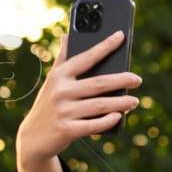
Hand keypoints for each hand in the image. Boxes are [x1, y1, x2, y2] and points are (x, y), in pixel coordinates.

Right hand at [16, 31, 143, 162]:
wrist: (34, 136)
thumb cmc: (48, 104)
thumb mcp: (52, 81)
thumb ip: (62, 59)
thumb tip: (66, 35)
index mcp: (59, 75)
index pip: (86, 57)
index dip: (104, 46)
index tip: (120, 35)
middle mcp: (61, 91)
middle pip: (99, 83)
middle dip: (121, 80)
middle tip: (137, 79)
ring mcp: (64, 111)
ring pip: (100, 105)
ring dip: (121, 103)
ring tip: (134, 101)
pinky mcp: (68, 130)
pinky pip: (94, 125)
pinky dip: (108, 121)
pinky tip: (118, 116)